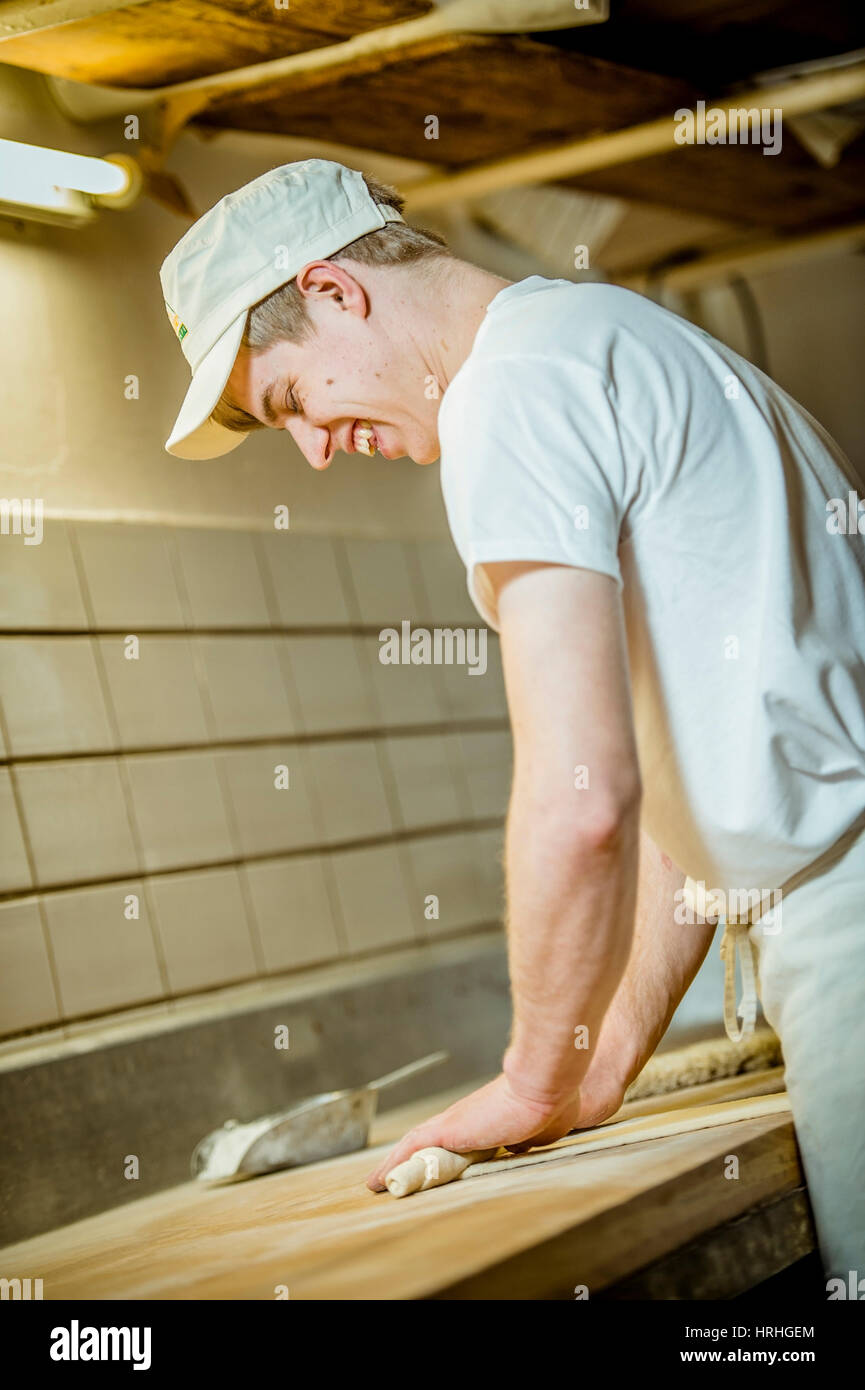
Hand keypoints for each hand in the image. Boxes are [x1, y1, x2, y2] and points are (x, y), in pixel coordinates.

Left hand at [365, 1072, 583, 1191]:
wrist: (542, 1085)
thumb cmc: (550, 1103)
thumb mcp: (538, 1130)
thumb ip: (526, 1138)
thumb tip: (519, 1145)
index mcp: (485, 1120)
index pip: (453, 1139)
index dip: (437, 1152)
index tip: (426, 1164)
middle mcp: (464, 1119)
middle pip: (425, 1142)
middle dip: (406, 1160)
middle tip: (388, 1176)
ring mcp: (453, 1122)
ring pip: (412, 1146)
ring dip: (393, 1164)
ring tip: (374, 1182)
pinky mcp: (446, 1129)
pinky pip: (411, 1150)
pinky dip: (392, 1165)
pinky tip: (378, 1181)